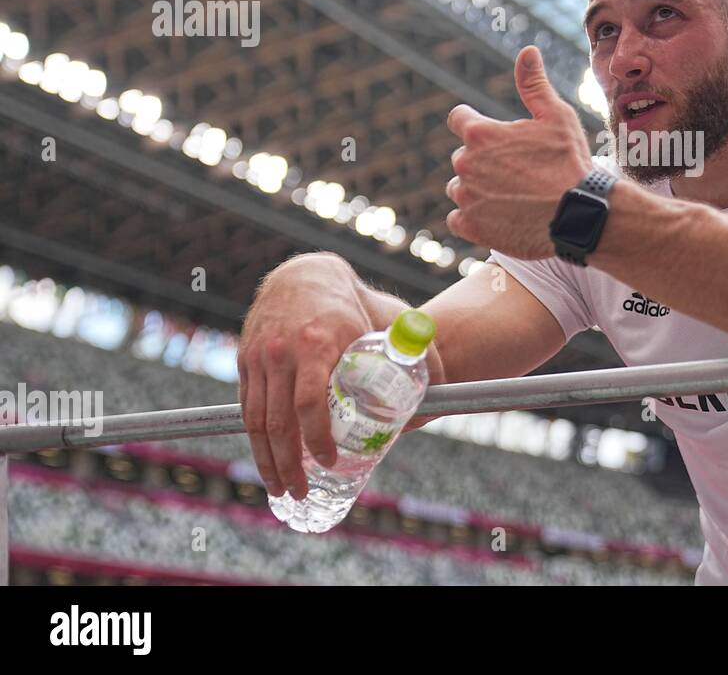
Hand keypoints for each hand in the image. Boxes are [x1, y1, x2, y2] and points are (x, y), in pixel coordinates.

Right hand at [236, 253, 435, 498]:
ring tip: (281, 488)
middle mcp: (282, 352)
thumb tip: (444, 389)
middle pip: (278, 421)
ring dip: (266, 460)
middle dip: (288, 464)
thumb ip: (417, 352)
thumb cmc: (353, 304)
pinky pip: (245, 408)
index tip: (330, 460)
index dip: (317, 437)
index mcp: (318, 343)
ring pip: (255, 420)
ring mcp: (258, 357)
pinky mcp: (245, 360)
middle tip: (301, 491)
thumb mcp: (389, 319)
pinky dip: (254, 439)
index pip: (309, 401)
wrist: (304, 274)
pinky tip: (267, 459)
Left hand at [445, 46, 591, 257]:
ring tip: (512, 196)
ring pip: (460, 188)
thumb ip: (534, 84)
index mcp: (480, 134)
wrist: (579, 215)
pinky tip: (500, 217)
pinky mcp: (470, 226)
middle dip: (484, 161)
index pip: (458, 119)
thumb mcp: (557, 117)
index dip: (474, 124)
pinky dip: (474, 218)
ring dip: (478, 189)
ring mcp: (466, 197)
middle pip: (464, 157)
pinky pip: (458, 218)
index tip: (493, 136)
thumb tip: (527, 52)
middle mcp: (465, 164)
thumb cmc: (570, 163)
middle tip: (519, 171)